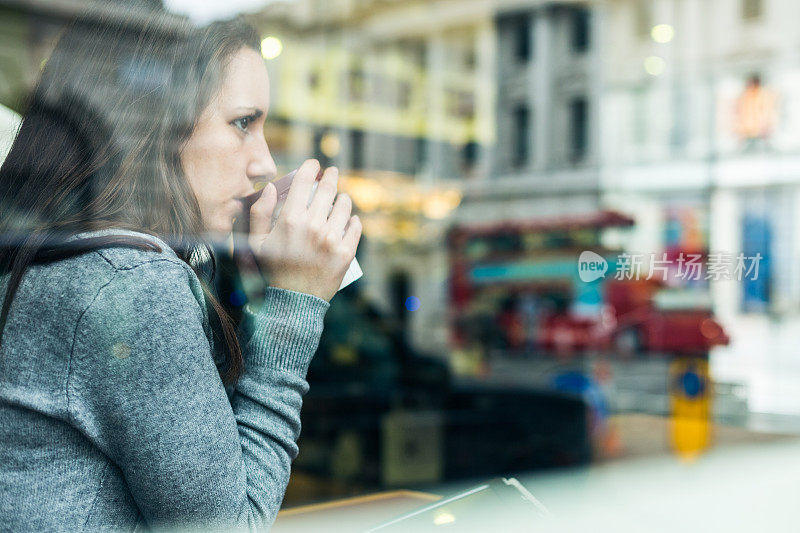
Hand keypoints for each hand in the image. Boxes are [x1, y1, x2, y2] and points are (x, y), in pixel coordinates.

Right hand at [246, 159, 361, 301]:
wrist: (292, 303)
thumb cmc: (272, 271)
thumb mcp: (256, 243)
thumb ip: (260, 213)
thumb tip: (271, 188)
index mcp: (290, 220)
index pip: (304, 182)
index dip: (310, 167)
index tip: (314, 164)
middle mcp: (313, 226)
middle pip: (328, 190)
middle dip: (331, 177)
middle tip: (332, 173)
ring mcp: (331, 239)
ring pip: (344, 206)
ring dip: (343, 198)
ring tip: (341, 198)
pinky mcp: (346, 253)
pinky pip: (355, 227)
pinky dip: (354, 220)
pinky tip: (350, 219)